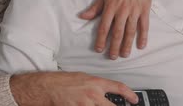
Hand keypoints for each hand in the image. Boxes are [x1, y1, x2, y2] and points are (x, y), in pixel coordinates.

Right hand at [10, 71, 138, 105]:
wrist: (47, 87)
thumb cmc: (63, 82)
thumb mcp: (83, 78)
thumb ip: (96, 86)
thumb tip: (106, 93)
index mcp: (95, 83)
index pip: (118, 87)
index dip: (130, 94)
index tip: (135, 100)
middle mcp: (93, 94)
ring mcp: (85, 105)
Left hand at [79, 0, 150, 58]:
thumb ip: (94, 8)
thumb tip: (82, 17)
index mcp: (111, 7)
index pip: (104, 27)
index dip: (101, 39)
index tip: (99, 49)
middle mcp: (122, 10)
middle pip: (117, 32)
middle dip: (114, 46)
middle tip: (112, 57)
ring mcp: (134, 10)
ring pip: (130, 31)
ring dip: (127, 44)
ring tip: (124, 55)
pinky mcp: (144, 10)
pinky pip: (144, 26)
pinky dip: (143, 36)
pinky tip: (141, 46)